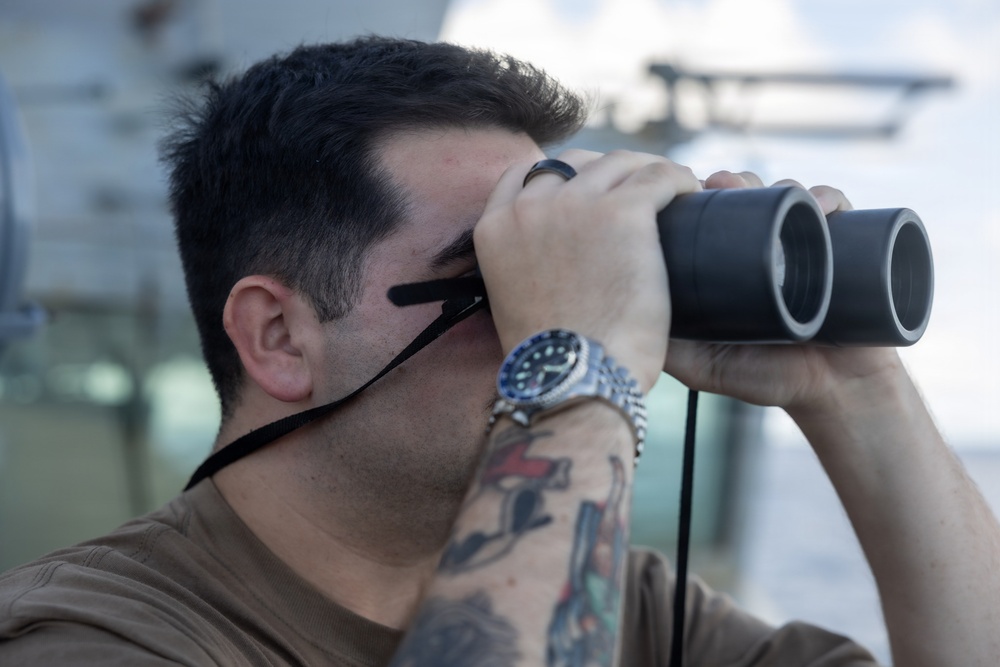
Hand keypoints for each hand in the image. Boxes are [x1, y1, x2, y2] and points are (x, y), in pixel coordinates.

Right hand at [474, 150, 701, 391]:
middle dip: (609, 172)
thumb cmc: (554, 360)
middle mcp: (528, 207)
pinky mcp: (621, 212)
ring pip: (621, 163)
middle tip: (638, 192)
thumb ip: (526, 264)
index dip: (562, 176)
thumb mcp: (514, 299)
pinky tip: (691, 193)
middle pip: (576, 163)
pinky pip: (658, 176)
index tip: (590, 189)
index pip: (524, 173)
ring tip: (673, 191)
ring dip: (648, 172)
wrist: (575, 381)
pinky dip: (678, 179)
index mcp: (494, 228)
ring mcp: (574, 205)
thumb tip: (558, 260)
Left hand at [663, 171, 903, 413]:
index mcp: (732, 264)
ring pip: (789, 195)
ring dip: (776, 184)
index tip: (685, 193)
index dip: (699, 198)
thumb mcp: (703, 366)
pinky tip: (818, 204)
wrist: (832, 394)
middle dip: (734, 182)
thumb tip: (621, 324)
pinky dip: (828, 199)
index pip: (712, 216)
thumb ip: (667, 349)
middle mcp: (768, 248)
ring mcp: (807, 245)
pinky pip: (838, 210)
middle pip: (748, 195)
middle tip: (721, 185)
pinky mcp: (847, 249)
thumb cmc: (766, 378)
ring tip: (767, 191)